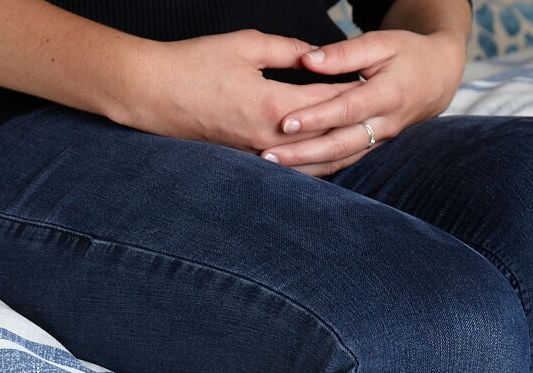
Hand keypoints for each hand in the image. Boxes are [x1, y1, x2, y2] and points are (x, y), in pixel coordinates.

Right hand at [108, 28, 360, 153]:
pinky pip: (291, 168)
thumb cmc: (195, 63)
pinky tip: (326, 158)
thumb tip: (317, 55)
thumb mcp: (245, 44)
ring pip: (311, 159)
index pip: (328, 101)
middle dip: (352, 123)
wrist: (154, 95)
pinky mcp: (249, 161)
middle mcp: (272, 138)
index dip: (353, 91)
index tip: (374, 80)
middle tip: (378, 111)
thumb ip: (287, 50)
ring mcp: (260, 155)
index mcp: (274, 105)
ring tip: (360, 138)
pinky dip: (313, 164)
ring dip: (337, 150)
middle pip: (325, 134)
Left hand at [257, 29, 467, 176]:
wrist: (438, 79)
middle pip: (340, 145)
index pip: (346, 109)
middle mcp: (384, 125)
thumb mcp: (382, 43)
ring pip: (341, 160)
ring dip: (307, 167)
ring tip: (273, 168)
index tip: (285, 122)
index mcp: (387, 95)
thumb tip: (309, 60)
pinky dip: (319, 170)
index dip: (316, 118)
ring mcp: (379, 141)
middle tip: (269, 156)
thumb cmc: (408, 54)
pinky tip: (293, 172)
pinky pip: (344, 162)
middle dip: (303, 153)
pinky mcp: (373, 148)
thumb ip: (345, 53)